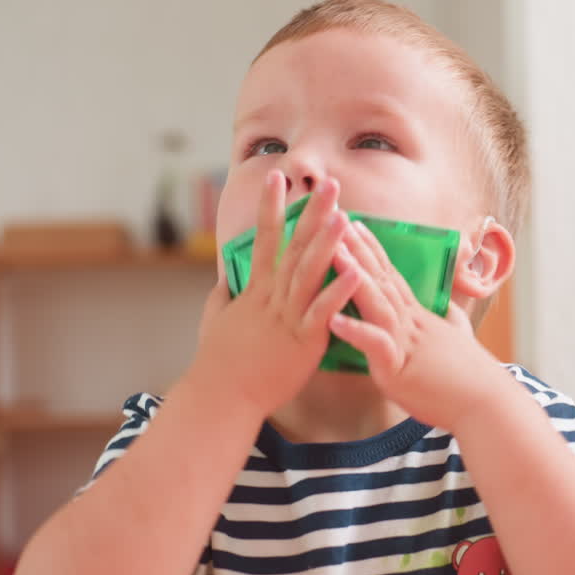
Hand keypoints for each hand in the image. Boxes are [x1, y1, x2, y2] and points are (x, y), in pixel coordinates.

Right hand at [191, 171, 361, 417]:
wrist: (221, 397)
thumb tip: (225, 278)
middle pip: (294, 247)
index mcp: (256, 291)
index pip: (265, 239)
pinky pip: (324, 312)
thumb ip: (224, 295)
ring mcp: (288, 317)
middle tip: (329, 183)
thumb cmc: (219, 362)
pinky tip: (357, 272)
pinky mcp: (303, 341)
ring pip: (309, 273)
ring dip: (327, 242)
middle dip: (311, 213)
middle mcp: (273, 297)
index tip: (277, 177)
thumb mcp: (216, 320)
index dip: (271, 206)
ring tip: (344, 215)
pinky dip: (340, 291)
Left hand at [327, 221, 500, 430]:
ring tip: (332, 254)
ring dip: (353, 277)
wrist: (488, 405)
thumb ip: (450, 322)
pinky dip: (356, 331)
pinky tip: (334, 319)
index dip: (373, 251)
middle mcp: (410, 324)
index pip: (392, 277)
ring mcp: (405, 344)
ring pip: (377, 303)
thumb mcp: (459, 340)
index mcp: (418, 319)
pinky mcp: (400, 370)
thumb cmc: (472, 378)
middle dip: (357, 250)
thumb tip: (450, 310)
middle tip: (335, 222)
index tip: (356, 226)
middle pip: (381, 280)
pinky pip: (376, 346)